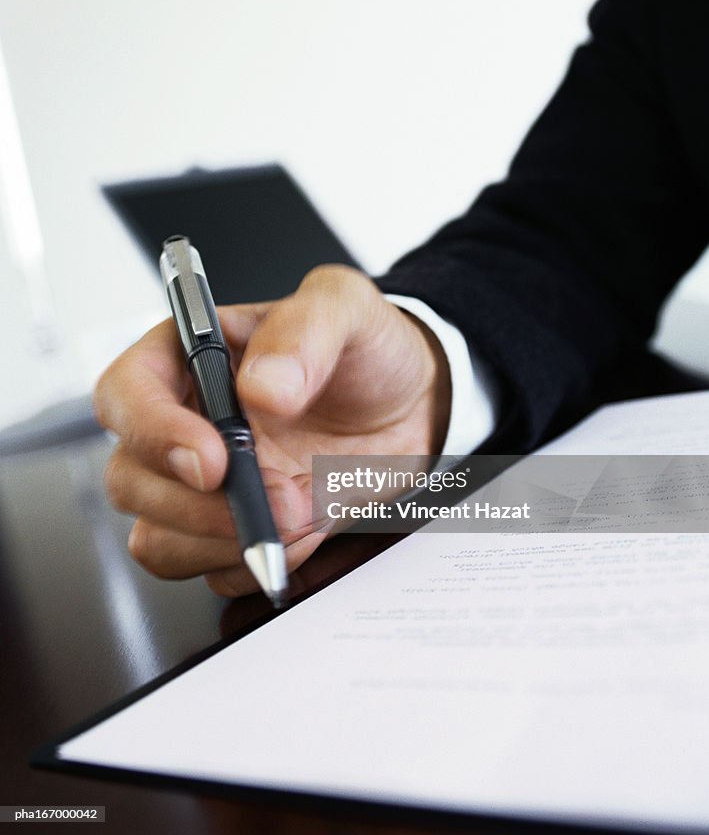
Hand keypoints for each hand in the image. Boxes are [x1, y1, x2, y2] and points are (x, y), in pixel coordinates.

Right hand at [94, 265, 450, 596]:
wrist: (412, 407)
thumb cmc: (365, 348)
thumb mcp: (345, 309)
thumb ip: (305, 331)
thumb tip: (263, 388)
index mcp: (190, 356)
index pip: (126, 394)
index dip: (154, 432)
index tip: (213, 460)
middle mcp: (184, 421)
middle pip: (131, 480)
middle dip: (202, 506)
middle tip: (281, 496)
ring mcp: (205, 483)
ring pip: (158, 538)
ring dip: (228, 542)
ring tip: (302, 513)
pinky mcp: (232, 527)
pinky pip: (211, 570)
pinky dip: (257, 563)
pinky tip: (306, 530)